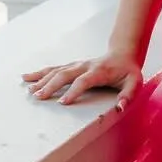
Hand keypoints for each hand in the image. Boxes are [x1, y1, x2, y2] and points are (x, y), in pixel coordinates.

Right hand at [22, 49, 142, 109]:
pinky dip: (40, 73)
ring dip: (42, 79)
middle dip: (51, 85)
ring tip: (29, 90)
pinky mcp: (72, 65)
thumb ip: (128, 95)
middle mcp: (85, 66)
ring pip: (56, 70)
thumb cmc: (128, 72)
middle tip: (39, 97)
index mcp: (99, 71)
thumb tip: (120, 107)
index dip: (73, 91)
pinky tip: (27, 77)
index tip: (63, 102)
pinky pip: (54, 69)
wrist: (123, 54)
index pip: (83, 81)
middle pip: (65, 75)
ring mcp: (77, 64)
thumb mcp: (135, 83)